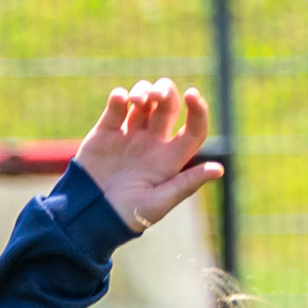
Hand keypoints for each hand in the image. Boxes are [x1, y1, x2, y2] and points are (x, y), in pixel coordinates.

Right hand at [73, 78, 221, 233]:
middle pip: (168, 105)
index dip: (198, 110)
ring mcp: (129, 135)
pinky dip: (120, 97)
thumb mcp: (158, 203)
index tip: (192, 95)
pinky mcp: (106, 132)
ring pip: (143, 99)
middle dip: (165, 92)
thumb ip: (186, 184)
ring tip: (137, 99)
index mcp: (169, 159)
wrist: (88, 215)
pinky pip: (116, 106)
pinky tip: (120, 99)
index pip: (193, 129)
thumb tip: (218, 169)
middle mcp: (152, 143)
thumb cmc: (127, 216)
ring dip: (143, 91)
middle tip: (155, 97)